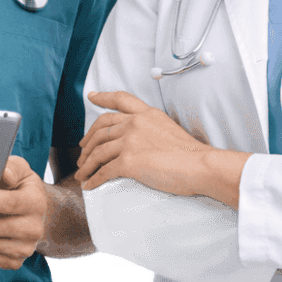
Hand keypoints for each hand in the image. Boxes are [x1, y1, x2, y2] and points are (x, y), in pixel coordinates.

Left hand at [76, 90, 239, 199]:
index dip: (102, 97)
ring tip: (81, 173)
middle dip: (87, 142)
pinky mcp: (128, 161)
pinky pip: (103, 171)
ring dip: (87, 164)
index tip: (90, 96)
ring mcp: (130, 141)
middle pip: (101, 129)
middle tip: (81, 152)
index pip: (119, 99)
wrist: (200, 165)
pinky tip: (90, 185)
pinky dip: (93, 179)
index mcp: (146, 113)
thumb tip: (137, 141)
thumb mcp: (169, 128)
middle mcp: (135, 123)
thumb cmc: (190, 154)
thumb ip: (150, 128)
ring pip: (98, 152)